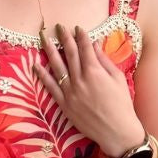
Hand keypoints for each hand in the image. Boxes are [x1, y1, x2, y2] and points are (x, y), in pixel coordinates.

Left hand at [34, 21, 145, 157]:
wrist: (116, 131)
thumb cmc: (122, 105)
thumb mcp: (117, 79)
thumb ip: (104, 61)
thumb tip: (94, 44)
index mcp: (95, 72)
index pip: (85, 48)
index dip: (81, 36)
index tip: (77, 27)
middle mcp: (80, 80)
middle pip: (69, 53)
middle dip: (63, 38)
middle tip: (58, 26)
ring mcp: (70, 92)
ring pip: (56, 66)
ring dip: (49, 50)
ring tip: (43, 37)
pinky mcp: (64, 104)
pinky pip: (50, 87)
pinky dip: (42, 75)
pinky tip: (36, 65)